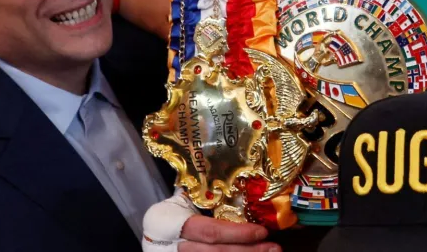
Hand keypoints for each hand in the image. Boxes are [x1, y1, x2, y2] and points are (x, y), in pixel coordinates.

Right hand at [142, 191, 279, 251]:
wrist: (152, 236)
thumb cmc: (169, 213)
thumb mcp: (180, 201)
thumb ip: (203, 194)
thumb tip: (240, 181)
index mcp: (170, 223)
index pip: (210, 231)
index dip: (238, 233)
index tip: (262, 231)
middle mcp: (174, 246)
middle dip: (249, 251)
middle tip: (275, 247)